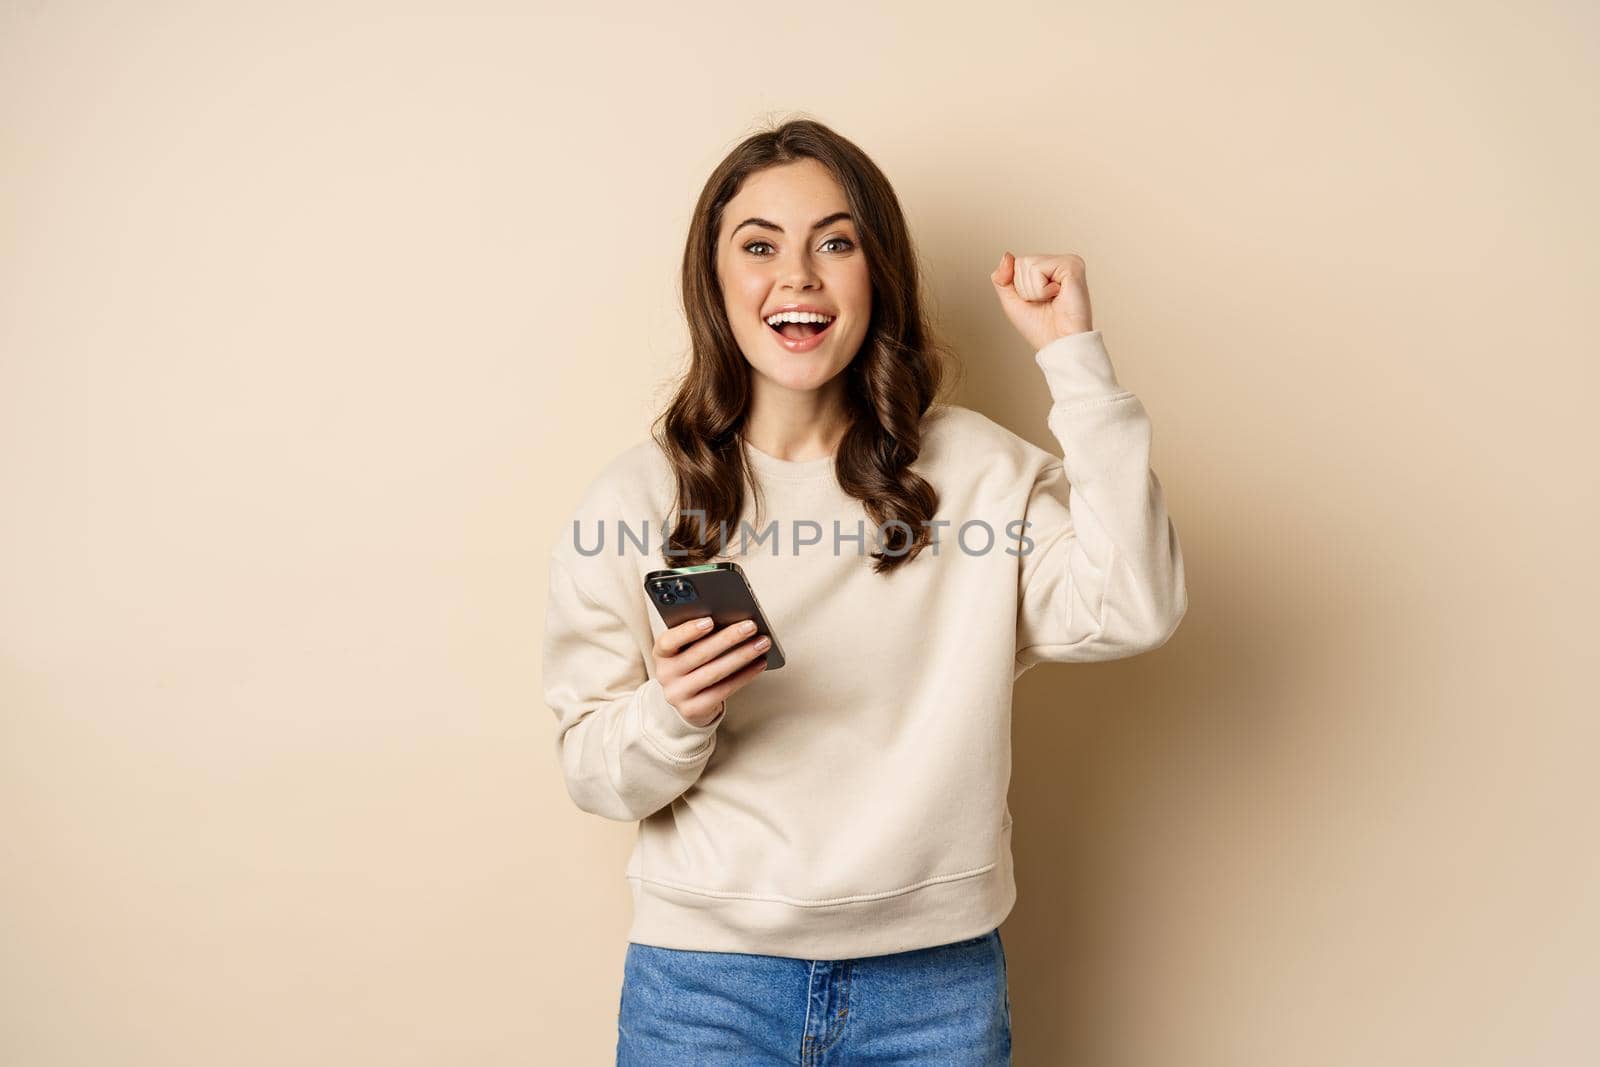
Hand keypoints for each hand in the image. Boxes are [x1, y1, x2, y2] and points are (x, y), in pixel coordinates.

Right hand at [652, 617, 770, 726]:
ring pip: (713, 673)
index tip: (710, 620)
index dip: (688, 631)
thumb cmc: (692, 664)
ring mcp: (678, 694)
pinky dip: (744, 676)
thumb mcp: (687, 649)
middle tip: (750, 626)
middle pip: (699, 654)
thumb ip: (700, 636)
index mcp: (661, 653)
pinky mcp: (693, 709)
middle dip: (728, 638)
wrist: (687, 701)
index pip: (668, 641)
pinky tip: (759, 664)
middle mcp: (665, 674)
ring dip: (741, 656)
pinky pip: (723, 691)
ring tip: (761, 643)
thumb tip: (733, 620)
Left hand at [990, 251, 1092, 350]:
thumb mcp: (1012, 302)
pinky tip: (1058, 295)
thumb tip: (1006, 256)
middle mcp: (1059, 263)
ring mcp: (1068, 262)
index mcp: (1048, 270)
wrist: (1060, 344)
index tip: (1036, 302)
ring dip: (1033, 290)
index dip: (1018, 287)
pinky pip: (1038, 269)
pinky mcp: (1072, 265)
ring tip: (1051, 300)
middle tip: (1045, 302)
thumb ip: (1002, 279)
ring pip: (1028, 264)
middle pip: (1021, 262)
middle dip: (1025, 289)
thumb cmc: (1041, 328)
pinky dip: (1041, 289)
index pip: (1016, 264)